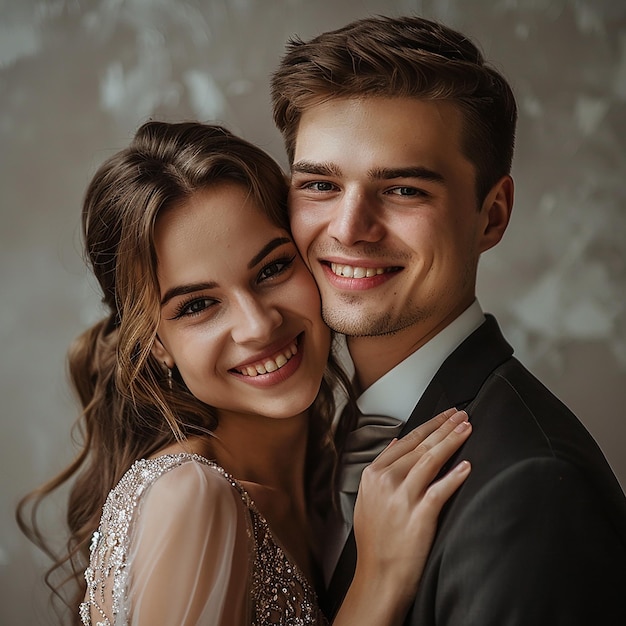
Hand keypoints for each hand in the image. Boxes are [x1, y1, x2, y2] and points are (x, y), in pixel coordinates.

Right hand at [353, 408, 470, 601]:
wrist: (378, 578)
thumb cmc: (375, 542)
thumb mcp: (367, 499)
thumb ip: (382, 468)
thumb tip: (399, 443)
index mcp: (373, 475)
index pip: (407, 441)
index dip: (429, 426)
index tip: (445, 416)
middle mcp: (386, 482)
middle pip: (421, 446)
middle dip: (444, 427)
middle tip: (461, 415)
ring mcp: (402, 498)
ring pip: (431, 460)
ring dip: (452, 441)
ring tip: (467, 428)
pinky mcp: (419, 516)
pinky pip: (440, 490)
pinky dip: (455, 476)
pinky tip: (467, 466)